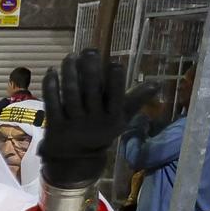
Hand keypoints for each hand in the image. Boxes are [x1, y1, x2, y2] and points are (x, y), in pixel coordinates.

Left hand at [41, 50, 154, 188]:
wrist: (74, 160)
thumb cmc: (101, 132)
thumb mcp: (120, 119)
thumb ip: (135, 100)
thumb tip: (157, 83)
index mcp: (112, 118)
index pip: (116, 98)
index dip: (116, 81)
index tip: (115, 63)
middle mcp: (93, 121)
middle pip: (91, 91)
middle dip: (90, 69)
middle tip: (89, 51)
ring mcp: (73, 123)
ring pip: (70, 93)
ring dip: (70, 73)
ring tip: (70, 56)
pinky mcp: (55, 125)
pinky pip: (52, 102)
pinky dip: (51, 85)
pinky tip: (52, 71)